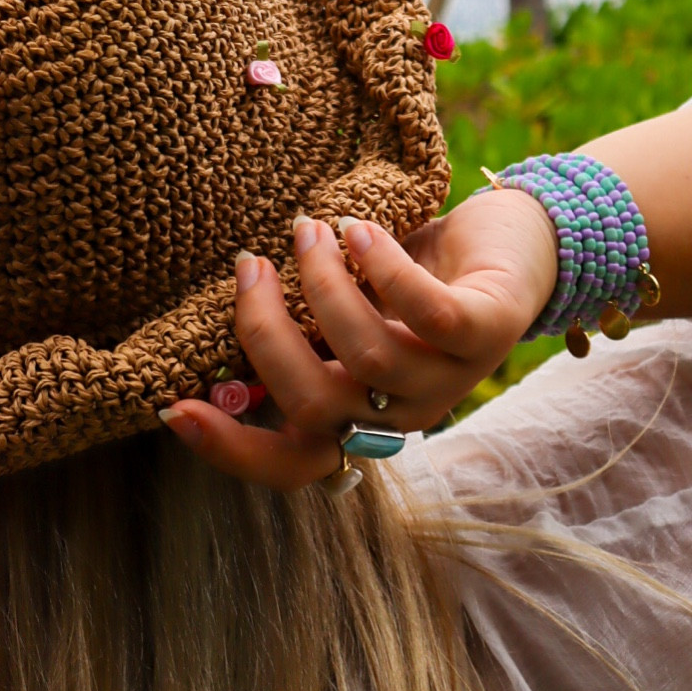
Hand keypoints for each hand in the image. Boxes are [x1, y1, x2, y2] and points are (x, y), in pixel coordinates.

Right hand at [159, 190, 557, 489]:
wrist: (518, 239)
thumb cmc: (416, 272)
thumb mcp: (351, 306)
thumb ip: (304, 328)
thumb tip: (226, 317)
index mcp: (365, 413)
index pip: (293, 462)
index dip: (231, 448)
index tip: (173, 406)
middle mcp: (406, 410)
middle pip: (316, 406)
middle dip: (265, 335)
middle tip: (250, 266)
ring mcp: (452, 377)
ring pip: (368, 357)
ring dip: (323, 286)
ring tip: (308, 231)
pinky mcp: (487, 330)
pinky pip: (425, 313)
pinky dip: (382, 268)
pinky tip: (358, 228)